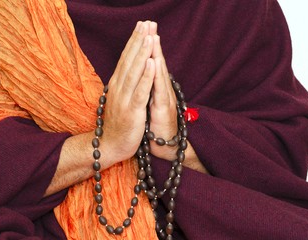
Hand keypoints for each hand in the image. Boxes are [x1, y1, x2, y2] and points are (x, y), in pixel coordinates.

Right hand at [101, 21, 155, 164]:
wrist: (109, 145)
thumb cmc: (117, 124)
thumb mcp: (119, 100)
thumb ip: (124, 85)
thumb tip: (127, 71)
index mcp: (117, 85)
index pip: (126, 59)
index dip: (134, 41)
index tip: (141, 25)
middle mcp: (119, 88)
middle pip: (130, 60)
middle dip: (139, 40)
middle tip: (147, 22)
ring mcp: (125, 99)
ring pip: (135, 72)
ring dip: (143, 53)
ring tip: (150, 35)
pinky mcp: (132, 111)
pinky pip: (140, 91)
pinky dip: (146, 76)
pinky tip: (151, 62)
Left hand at [149, 34, 208, 173]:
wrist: (166, 148)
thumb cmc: (155, 127)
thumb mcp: (148, 106)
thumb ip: (147, 91)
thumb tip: (142, 78)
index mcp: (155, 89)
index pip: (149, 65)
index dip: (145, 48)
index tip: (141, 30)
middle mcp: (161, 91)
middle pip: (156, 63)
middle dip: (152, 43)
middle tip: (149, 23)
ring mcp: (164, 99)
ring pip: (159, 73)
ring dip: (156, 53)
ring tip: (152, 35)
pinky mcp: (164, 109)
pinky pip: (159, 89)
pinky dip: (156, 75)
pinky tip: (155, 62)